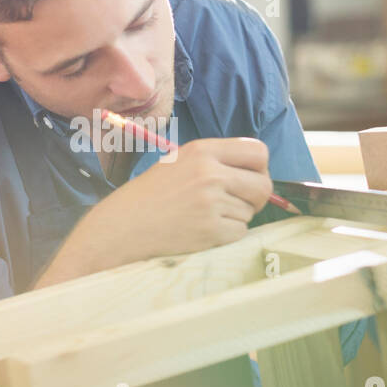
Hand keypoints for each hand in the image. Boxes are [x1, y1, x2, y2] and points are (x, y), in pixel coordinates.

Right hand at [88, 136, 273, 260]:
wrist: (123, 226)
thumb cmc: (150, 195)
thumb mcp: (180, 162)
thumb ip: (215, 161)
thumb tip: (255, 173)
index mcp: (203, 151)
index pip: (258, 152)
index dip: (260, 168)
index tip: (251, 178)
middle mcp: (210, 173)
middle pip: (263, 185)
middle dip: (256, 197)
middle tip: (240, 203)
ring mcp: (212, 203)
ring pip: (250, 212)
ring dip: (236, 217)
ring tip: (207, 217)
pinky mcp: (211, 230)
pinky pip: (240, 232)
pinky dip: (227, 235)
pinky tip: (204, 230)